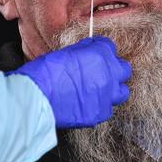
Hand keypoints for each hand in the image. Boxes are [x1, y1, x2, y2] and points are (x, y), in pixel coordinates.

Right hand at [9, 36, 131, 127]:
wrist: (37, 98)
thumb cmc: (45, 73)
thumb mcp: (64, 52)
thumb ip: (82, 51)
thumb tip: (88, 49)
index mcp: (99, 55)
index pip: (110, 47)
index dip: (100, 50)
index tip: (94, 53)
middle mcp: (108, 75)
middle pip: (124, 69)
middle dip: (114, 69)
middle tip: (102, 72)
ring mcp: (106, 96)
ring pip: (122, 92)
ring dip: (113, 89)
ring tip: (100, 90)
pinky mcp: (99, 114)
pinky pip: (107, 109)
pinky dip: (100, 106)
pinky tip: (88, 104)